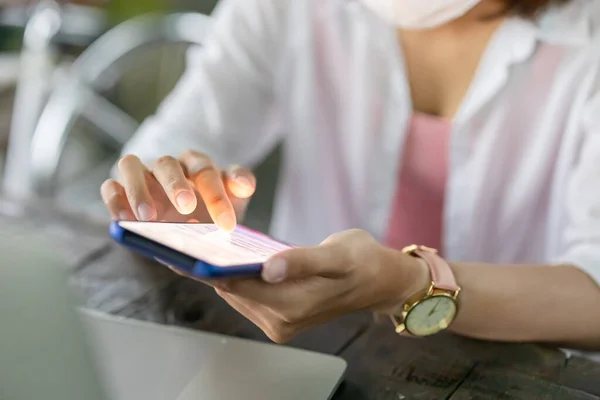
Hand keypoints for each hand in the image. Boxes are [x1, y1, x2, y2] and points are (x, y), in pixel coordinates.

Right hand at [100, 151, 254, 230]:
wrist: (191, 229)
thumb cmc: (212, 209)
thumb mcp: (233, 199)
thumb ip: (240, 186)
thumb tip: (244, 184)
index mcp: (197, 165)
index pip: (205, 171)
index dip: (216, 197)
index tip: (227, 225)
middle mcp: (167, 166)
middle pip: (167, 164)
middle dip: (176, 185)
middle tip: (186, 208)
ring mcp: (140, 177)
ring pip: (130, 165)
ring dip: (138, 190)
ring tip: (148, 218)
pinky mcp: (119, 192)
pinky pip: (110, 187)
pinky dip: (115, 199)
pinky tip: (125, 220)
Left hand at [201, 230, 428, 342]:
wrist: (380, 281)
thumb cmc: (362, 261)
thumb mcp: (337, 253)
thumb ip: (302, 261)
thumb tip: (267, 268)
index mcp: (293, 305)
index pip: (237, 286)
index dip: (206, 269)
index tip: (178, 252)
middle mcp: (282, 320)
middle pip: (232, 291)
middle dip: (210, 267)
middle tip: (184, 240)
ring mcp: (281, 322)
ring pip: (238, 294)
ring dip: (222, 273)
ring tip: (199, 247)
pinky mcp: (281, 317)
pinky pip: (248, 295)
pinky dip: (237, 278)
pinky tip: (230, 259)